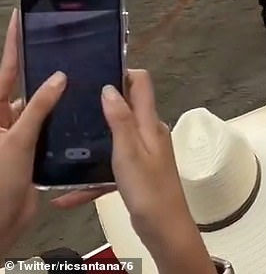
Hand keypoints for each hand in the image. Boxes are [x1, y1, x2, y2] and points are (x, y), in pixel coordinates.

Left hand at [0, 11, 66, 257]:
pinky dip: (63, 116)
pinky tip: (82, 105)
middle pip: (22, 84)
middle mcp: (3, 118)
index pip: (4, 70)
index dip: (13, 43)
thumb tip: (59, 76)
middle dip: (38, 62)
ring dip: (56, 92)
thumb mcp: (16, 141)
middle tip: (59, 39)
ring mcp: (18, 134)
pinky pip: (50, 125)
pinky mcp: (33, 149)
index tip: (22, 17)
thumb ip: (38, 107)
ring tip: (80, 69)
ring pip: (40, 105)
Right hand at [53, 71, 186, 229]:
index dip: (123, 73)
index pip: (142, 84)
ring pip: (116, 141)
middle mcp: (150, 133)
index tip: (97, 74)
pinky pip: (113, 169)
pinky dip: (95, 178)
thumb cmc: (148, 187)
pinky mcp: (138, 174)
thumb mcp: (129, 150)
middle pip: (128, 109)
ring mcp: (145, 154)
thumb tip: (110, 86)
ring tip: (66, 143)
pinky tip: (68, 195)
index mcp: (151, 123)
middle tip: (73, 106)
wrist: (164, 228)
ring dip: (95, 144)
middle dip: (103, 104)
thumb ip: (120, 119)